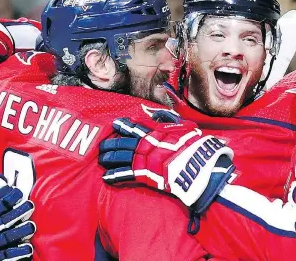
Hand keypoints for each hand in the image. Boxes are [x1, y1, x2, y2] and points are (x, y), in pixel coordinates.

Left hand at [99, 110, 234, 212]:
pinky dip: (114, 176)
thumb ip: (174, 123)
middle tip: (102, 145)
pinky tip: (106, 177)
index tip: (115, 124)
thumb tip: (167, 117)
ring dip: (109, 158)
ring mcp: (143, 159)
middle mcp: (146, 144)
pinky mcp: (143, 174)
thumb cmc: (193, 145)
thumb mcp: (186, 128)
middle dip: (111, 143)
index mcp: (155, 132)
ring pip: (120, 157)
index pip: (135, 127)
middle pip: (123, 142)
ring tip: (102, 159)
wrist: (194, 163)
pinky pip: (124, 174)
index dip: (124, 125)